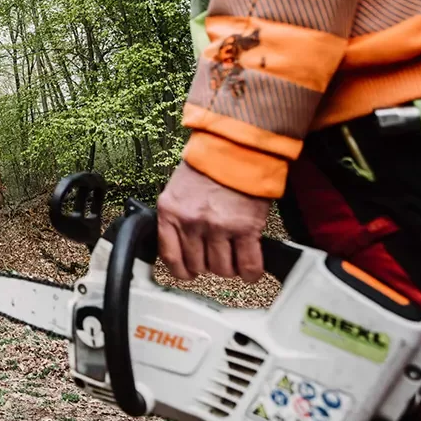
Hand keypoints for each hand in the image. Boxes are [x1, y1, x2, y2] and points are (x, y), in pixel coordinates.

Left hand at [156, 161, 270, 283]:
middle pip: (198, 266)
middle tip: (214, 257)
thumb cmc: (209, 165)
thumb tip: (179, 243)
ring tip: (233, 257)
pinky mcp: (245, 229)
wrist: (235, 148)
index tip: (188, 272)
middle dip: (207, 266)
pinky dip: (250, 272)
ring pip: (222, 269)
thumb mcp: (178, 189)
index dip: (181, 270)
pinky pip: (247, 264)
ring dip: (229, 268)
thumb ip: (176, 216)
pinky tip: (250, 270)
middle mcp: (192, 222)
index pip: (170, 256)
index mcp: (170, 212)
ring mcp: (218, 227)